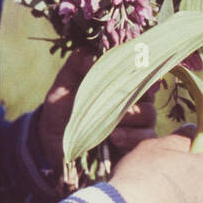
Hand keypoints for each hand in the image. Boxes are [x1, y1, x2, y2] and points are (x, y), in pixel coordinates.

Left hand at [33, 50, 159, 172]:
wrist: (53, 141)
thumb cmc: (62, 108)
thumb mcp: (65, 82)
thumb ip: (77, 64)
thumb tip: (93, 57)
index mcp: (119, 82)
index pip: (140, 70)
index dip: (143, 67)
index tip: (136, 67)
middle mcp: (132, 100)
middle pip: (149, 91)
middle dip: (136, 92)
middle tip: (119, 96)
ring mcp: (136, 123)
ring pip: (149, 114)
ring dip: (132, 116)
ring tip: (111, 122)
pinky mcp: (135, 144)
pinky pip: (146, 137)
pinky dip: (132, 136)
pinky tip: (114, 137)